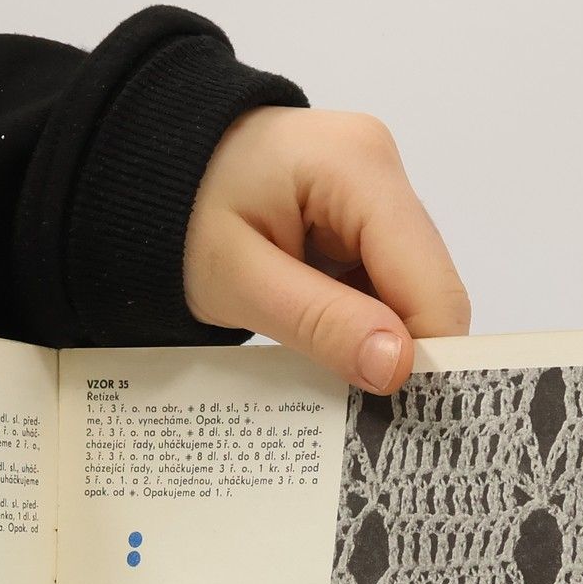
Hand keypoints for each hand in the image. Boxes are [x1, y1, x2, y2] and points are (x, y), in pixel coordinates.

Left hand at [184, 105, 470, 393]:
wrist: (152, 173)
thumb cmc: (178, 215)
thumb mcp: (239, 280)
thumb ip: (321, 323)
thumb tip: (398, 367)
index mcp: (359, 168)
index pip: (430, 282)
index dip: (425, 355)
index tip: (400, 416)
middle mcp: (382, 169)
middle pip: (427, 287)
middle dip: (401, 351)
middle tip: (357, 410)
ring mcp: (375, 191)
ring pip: (408, 291)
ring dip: (376, 340)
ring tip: (325, 368)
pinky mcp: (362, 216)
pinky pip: (382, 283)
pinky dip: (361, 323)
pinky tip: (323, 340)